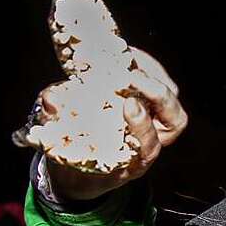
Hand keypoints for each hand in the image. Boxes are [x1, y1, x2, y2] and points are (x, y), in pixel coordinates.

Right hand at [35, 47, 187, 201]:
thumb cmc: (73, 160)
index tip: (129, 104)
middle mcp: (150, 144)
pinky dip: (148, 67)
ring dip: (156, 76)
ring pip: (172, 101)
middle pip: (174, 122)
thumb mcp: (59, 145)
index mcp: (132, 161)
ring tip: (131, 57)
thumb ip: (57, 123)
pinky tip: (127, 54)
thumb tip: (51, 99)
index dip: (143, 125)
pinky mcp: (152, 107)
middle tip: (133, 75)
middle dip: (158, 95)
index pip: (149, 145)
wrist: (81, 171)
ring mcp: (155, 126)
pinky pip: (161, 85)